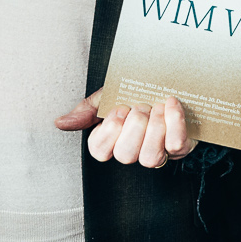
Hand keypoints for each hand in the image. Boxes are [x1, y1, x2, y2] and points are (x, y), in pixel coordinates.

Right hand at [56, 90, 199, 167]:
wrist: (169, 84)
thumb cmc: (137, 94)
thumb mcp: (109, 96)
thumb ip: (87, 110)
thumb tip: (60, 123)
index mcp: (112, 141)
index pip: (100, 152)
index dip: (110, 131)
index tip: (119, 110)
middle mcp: (134, 152)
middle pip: (126, 156)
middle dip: (134, 126)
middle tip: (140, 106)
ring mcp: (158, 152)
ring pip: (150, 157)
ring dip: (154, 127)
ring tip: (156, 107)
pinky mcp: (180, 147)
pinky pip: (176, 144)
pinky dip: (174, 121)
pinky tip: (170, 104)